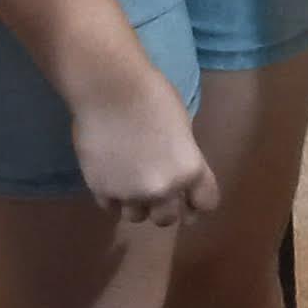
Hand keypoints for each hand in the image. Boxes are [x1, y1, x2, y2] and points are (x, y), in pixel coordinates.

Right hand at [66, 61, 215, 228]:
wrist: (109, 88)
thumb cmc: (151, 95)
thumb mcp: (182, 127)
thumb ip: (182, 157)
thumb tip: (176, 170)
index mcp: (190, 170)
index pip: (206, 204)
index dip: (198, 201)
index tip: (190, 197)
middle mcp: (164, 189)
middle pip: (168, 219)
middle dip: (165, 207)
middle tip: (156, 192)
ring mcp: (130, 192)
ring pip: (136, 216)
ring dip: (136, 204)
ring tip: (129, 183)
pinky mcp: (101, 189)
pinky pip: (110, 206)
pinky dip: (112, 196)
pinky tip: (111, 176)